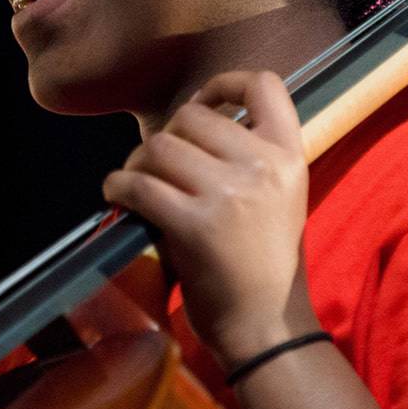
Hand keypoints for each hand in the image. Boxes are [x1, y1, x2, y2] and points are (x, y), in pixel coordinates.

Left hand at [101, 70, 319, 363]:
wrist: (266, 325)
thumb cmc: (263, 262)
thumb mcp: (280, 196)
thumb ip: (250, 156)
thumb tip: (191, 121)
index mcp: (290, 156)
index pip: (265, 84)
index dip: (224, 83)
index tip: (203, 106)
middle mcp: (263, 167)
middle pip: (191, 117)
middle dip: (165, 138)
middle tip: (159, 167)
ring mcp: (230, 195)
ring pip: (159, 147)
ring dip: (138, 163)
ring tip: (138, 184)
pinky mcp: (195, 226)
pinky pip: (138, 185)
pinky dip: (118, 186)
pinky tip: (117, 196)